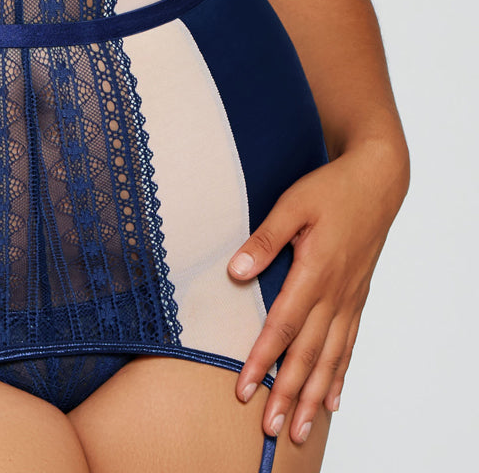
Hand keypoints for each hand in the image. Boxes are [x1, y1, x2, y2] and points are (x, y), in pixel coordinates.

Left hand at [227, 137, 408, 445]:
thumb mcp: (292, 203)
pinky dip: (339, 374)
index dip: (263, 359)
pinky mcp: (357, 297)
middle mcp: (336, 293)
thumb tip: (236, 272)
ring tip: (300, 429)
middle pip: (308, 353)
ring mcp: (350, 298)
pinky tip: (333, 399)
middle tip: (271, 430)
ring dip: (314, 395)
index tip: (244, 388)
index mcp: (316, 271)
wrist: (377, 181)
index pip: (284, 325)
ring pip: (331, 358)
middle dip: (289, 394)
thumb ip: (265, 239)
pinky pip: (349, 344)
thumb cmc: (330, 188)